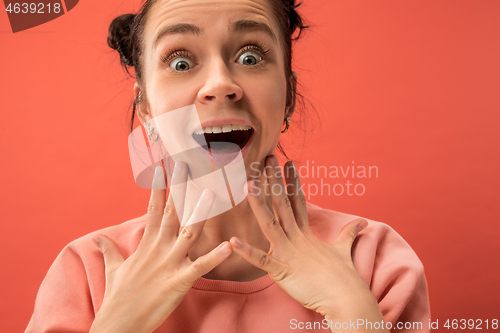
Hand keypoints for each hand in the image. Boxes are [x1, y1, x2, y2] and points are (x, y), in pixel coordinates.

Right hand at [89, 163, 232, 332]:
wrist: (117, 327)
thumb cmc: (117, 298)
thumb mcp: (113, 269)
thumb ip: (109, 250)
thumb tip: (97, 238)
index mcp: (146, 244)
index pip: (154, 208)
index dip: (159, 186)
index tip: (163, 166)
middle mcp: (158, 249)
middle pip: (172, 211)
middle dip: (180, 187)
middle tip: (188, 163)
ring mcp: (169, 264)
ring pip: (189, 232)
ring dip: (200, 212)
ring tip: (212, 192)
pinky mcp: (179, 282)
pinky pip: (201, 266)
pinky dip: (215, 256)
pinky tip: (229, 245)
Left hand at [229, 155, 382, 320]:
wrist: (348, 300)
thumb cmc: (345, 277)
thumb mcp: (344, 249)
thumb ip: (349, 233)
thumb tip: (363, 221)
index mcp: (307, 234)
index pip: (298, 201)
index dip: (292, 182)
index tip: (288, 163)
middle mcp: (297, 238)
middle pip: (283, 204)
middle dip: (274, 180)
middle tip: (267, 158)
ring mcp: (289, 253)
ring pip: (271, 224)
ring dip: (258, 205)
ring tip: (248, 185)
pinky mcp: (283, 271)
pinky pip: (262, 261)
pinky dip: (248, 252)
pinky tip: (233, 241)